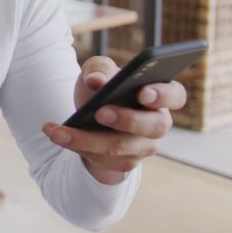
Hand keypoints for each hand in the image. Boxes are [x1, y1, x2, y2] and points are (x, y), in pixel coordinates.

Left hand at [41, 56, 187, 184]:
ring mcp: (143, 147)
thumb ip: (99, 69)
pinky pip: (103, 161)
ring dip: (86, 139)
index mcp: (159, 95)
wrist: (88, 115)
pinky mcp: (124, 163)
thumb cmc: (101, 88)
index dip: (163, 95)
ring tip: (58, 130)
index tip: (143, 92)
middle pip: (154, 126)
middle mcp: (158, 123)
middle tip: (100, 112)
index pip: (175, 96)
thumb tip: (97, 81)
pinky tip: (56, 134)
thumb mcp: (97, 71)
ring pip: (120, 147)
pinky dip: (76, 147)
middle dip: (126, 119)